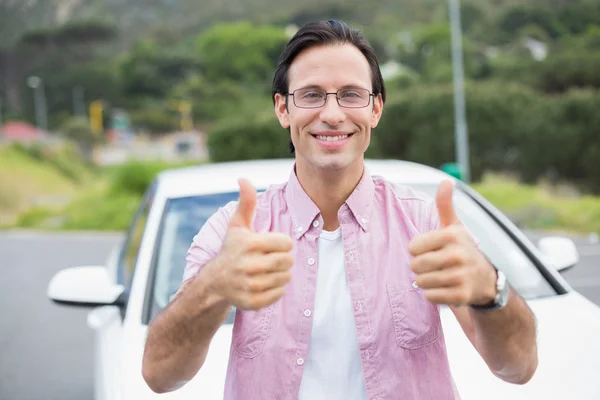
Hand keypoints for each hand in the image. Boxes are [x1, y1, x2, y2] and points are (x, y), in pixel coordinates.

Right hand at [207, 178, 294, 309]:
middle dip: (282, 259)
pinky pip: (279, 294)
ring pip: (285, 278)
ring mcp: (250, 285)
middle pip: (288, 261)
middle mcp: (249, 265)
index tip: (270, 245)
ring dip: (280, 274)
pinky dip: (275, 289)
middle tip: (269, 259)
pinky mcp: (252, 302)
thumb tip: (243, 178)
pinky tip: (263, 283)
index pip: (287, 243)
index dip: (281, 243)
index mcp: (250, 244)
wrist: (215, 282)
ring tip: (266, 271)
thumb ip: (246, 202)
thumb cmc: (232, 249)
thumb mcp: (238, 225)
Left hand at [408, 180, 496, 306]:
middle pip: (415, 265)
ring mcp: (461, 276)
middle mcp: (458, 255)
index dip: (418, 251)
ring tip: (438, 276)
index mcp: (452, 236)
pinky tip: (444, 288)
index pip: (413, 247)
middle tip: (433, 266)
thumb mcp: (454, 227)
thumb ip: (445, 205)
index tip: (430, 250)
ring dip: (425, 282)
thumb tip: (446, 181)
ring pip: (421, 282)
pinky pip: (430, 296)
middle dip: (420, 268)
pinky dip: (432, 294)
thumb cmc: (462, 249)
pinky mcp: (461, 296)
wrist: (485, 280)